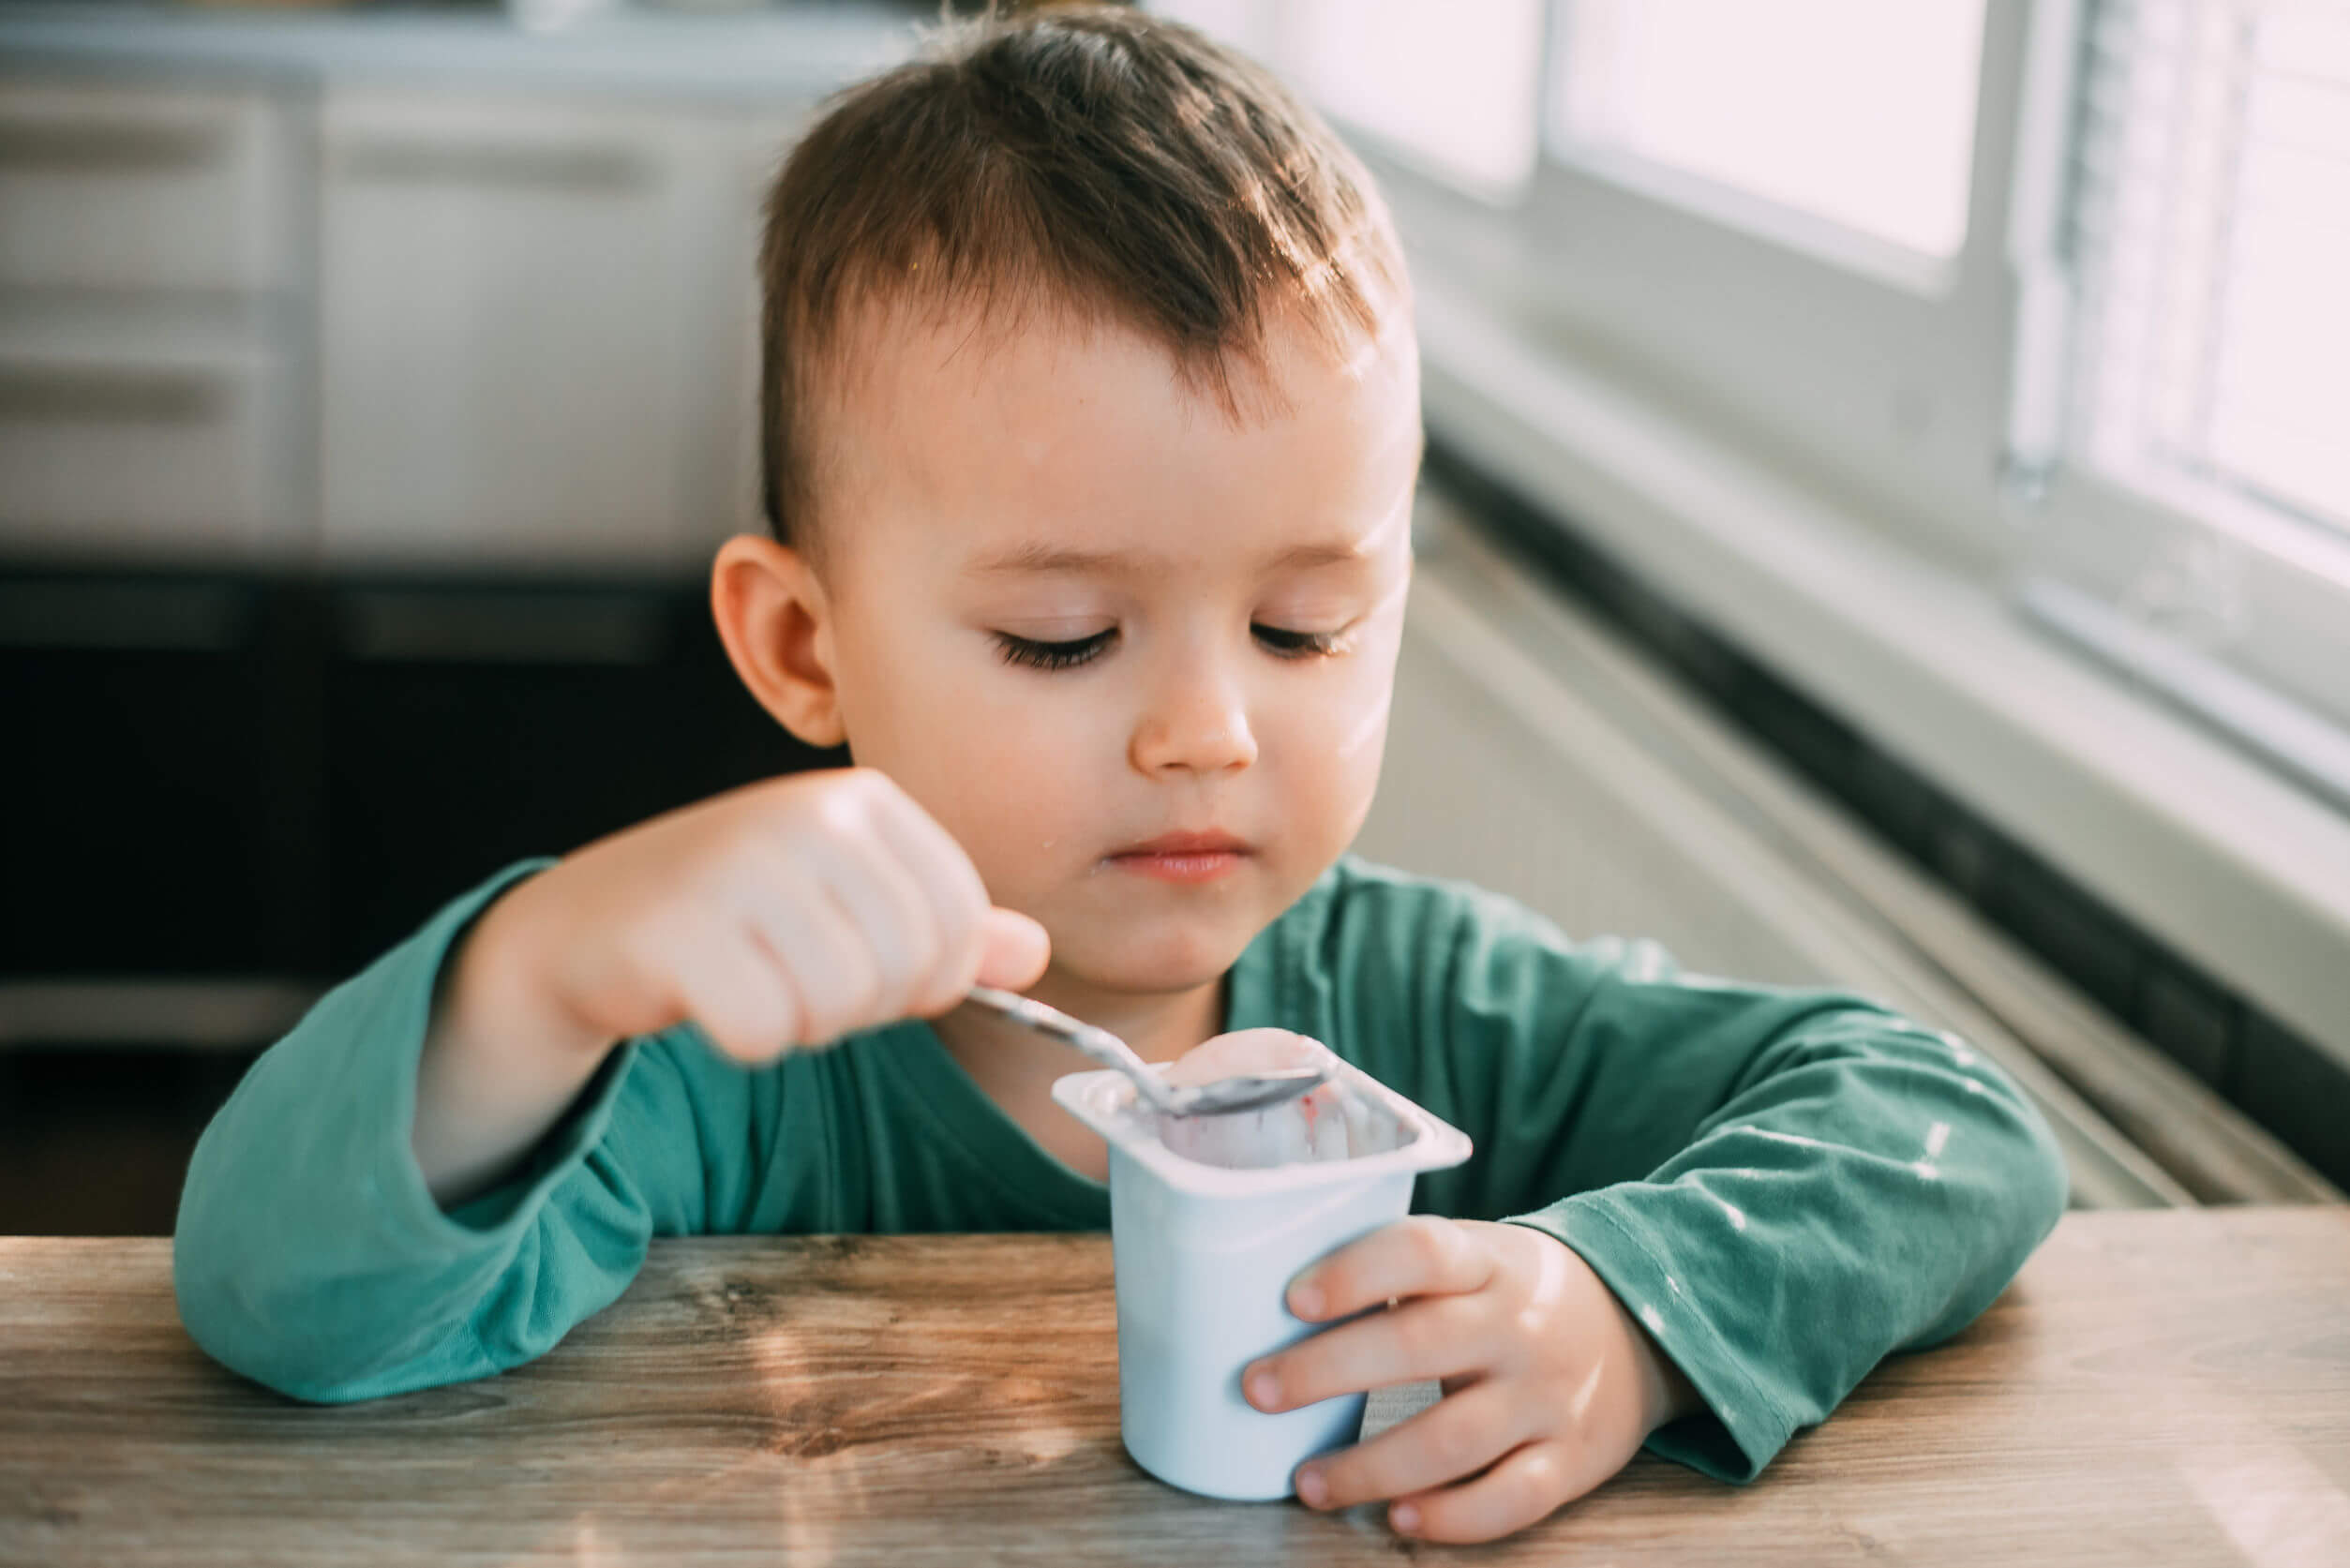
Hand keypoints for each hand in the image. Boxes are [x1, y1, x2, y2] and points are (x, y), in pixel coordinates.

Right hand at [468, 767, 1050, 1062]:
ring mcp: (737, 862)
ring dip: (799, 1021)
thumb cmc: (731, 915)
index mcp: (864, 802)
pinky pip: (763, 1028)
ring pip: (841, 1002)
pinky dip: (742, 1036)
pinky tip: (706, 997)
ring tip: (751, 979)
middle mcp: (806, 814)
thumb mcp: (849, 904)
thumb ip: (947, 928)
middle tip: (794, 976)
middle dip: (861, 1003)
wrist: (586, 925)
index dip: (928, 976)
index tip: (866, 963)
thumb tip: (1032, 953)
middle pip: (909, 966)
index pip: (963, 922)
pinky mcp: (676, 926)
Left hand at [1241, 1216, 1700, 1543]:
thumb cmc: (1515, 1294)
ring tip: (1308, 1483)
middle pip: (1418, 1345)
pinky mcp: (1572, 1459)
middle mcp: (1518, 1324)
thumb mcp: (1476, 1257)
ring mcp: (1548, 1395)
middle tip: (1259, 1390)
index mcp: (1488, 1261)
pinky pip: (1509, 1499)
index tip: (1292, 1298)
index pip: (1420, 1251)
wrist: (1642, 1325)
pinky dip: (1451, 1516)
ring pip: (1453, 1438)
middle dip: (1328, 1371)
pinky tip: (1399, 1517)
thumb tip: (1272, 1304)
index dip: (1355, 1272)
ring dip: (1370, 1466)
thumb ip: (1403, 1276)